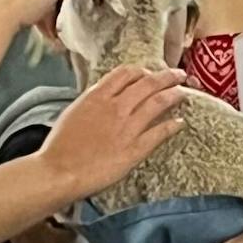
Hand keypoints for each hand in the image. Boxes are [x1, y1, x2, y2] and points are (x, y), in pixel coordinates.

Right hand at [37, 65, 183, 205]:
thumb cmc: (60, 145)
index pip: (127, 73)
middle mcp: (116, 107)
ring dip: (174, 95)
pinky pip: (159, 133)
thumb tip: (105, 96)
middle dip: (167, 76)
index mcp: (98, 96)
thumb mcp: (74, 112)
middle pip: (148, 83)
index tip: (150, 73)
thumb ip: (93, 102)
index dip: (142, 71)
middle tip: (179, 75)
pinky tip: (180, 123)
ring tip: (183, 93)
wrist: (59, 171)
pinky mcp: (134, 150)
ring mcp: (127, 128)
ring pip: (158, 103)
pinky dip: (172, 126)